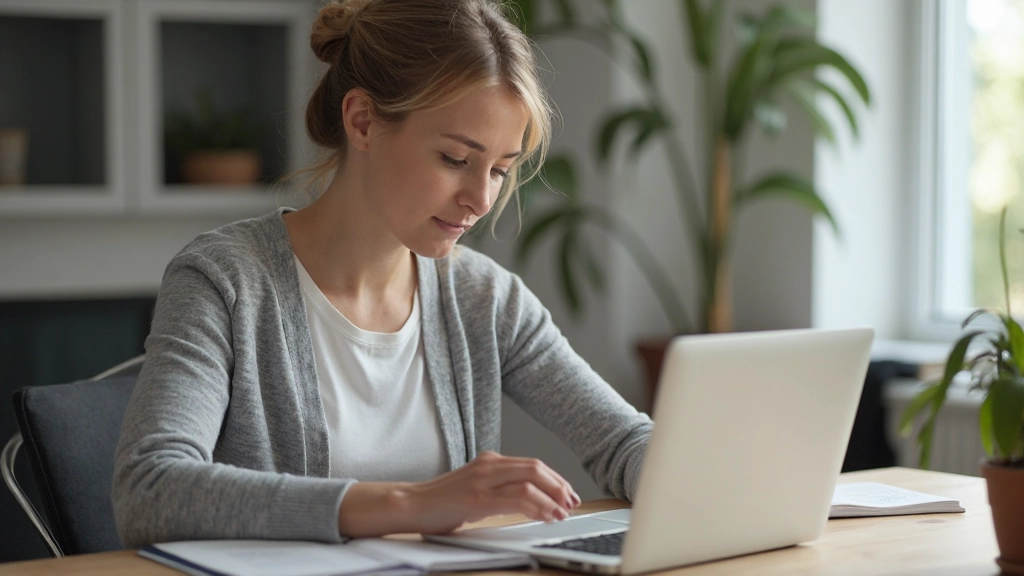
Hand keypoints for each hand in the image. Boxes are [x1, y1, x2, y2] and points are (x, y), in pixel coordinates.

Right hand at [406, 451, 581, 533]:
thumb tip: (529, 501)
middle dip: (559, 486)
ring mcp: (483, 480)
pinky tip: (545, 515)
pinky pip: (517, 498)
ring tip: (562, 512)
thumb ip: (498, 489)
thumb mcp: (475, 488)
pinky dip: (537, 506)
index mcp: (489, 461)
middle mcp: (488, 465)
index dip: (554, 479)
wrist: (411, 504)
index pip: (532, 464)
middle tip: (571, 503)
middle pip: (536, 467)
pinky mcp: (477, 498)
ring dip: (552, 498)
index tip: (567, 494)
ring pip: (530, 480)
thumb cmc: (442, 502)